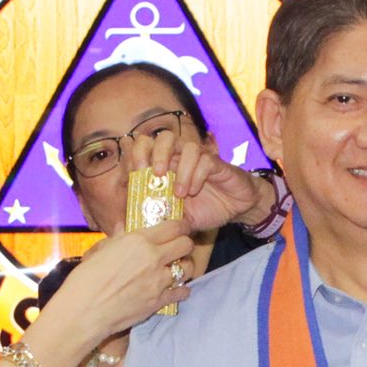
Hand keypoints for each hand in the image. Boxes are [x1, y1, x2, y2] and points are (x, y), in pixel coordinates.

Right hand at [54, 217, 195, 341]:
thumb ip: (118, 238)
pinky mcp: (159, 301)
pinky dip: (181, 290)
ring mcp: (158, 281)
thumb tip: (124, 228)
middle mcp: (153, 258)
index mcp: (138, 241)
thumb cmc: (86, 279)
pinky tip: (175, 289)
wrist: (85, 311)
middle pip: (186, 244)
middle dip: (185, 244)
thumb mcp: (100, 250)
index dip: (180, 225)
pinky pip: (181, 292)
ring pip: (188, 268)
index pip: (173, 226)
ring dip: (185, 266)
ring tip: (176, 268)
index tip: (180, 227)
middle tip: (179, 247)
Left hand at [133, 122, 271, 233]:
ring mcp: (200, 158)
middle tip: (155, 174)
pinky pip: (205, 160)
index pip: (147, 146)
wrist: (236, 208)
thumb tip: (130, 228)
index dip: (138, 153)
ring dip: (181, 169)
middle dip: (156, 153)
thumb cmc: (204, 209)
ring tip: (179, 193)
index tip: (135, 172)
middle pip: (164, 137)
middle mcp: (182, 158)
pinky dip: (196, 175)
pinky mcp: (217, 163)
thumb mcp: (177, 219)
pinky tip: (194, 191)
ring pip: (187, 146)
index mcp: (167, 165)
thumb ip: (157, 220)